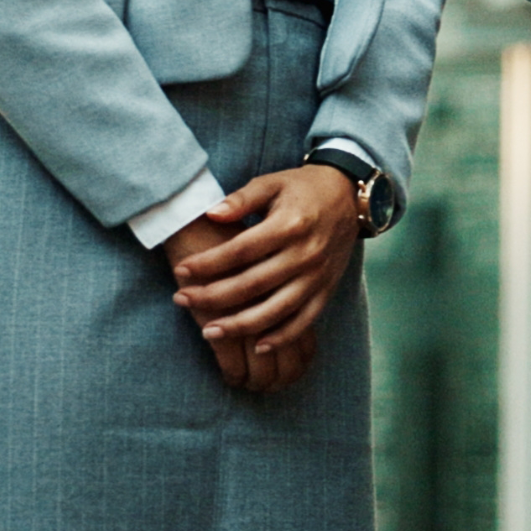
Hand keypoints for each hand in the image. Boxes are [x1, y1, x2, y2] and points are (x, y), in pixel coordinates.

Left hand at [166, 166, 361, 388]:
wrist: (349, 196)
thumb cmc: (302, 188)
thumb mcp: (272, 183)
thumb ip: (242, 199)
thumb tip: (211, 214)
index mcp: (289, 224)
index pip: (241, 250)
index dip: (209, 263)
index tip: (182, 270)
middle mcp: (305, 254)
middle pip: (253, 284)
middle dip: (213, 296)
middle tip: (182, 300)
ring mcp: (317, 276)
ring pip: (276, 310)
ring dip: (241, 326)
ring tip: (209, 332)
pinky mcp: (326, 291)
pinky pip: (305, 322)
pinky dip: (282, 338)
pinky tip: (258, 348)